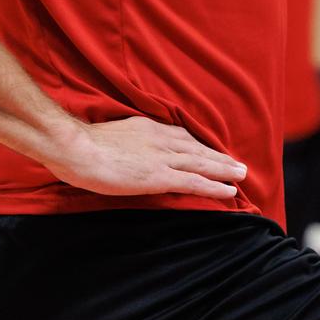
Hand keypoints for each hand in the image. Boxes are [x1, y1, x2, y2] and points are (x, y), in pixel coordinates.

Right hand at [50, 116, 247, 199]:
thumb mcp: (112, 135)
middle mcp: (161, 139)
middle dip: (218, 156)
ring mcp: (163, 158)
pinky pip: (194, 182)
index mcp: (148, 127)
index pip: (181, 136)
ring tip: (242, 175)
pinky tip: (229, 192)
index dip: (199, 145)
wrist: (77, 149)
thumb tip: (130, 151)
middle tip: (238, 164)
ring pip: (202, 164)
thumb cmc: (84, 145)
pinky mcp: (160, 176)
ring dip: (224, 170)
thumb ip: (127, 142)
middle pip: (197, 148)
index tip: (211, 150)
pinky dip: (215, 187)